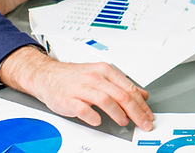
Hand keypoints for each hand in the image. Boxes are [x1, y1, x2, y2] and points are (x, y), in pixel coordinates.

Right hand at [0, 46, 153, 129]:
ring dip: (118, 113)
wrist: (47, 75)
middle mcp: (95, 78)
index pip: (129, 88)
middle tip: (142, 123)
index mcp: (105, 71)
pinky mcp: (69, 99)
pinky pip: (84, 109)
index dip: (141, 104)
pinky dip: (93, 116)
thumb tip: (142, 95)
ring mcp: (82, 88)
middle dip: (136, 112)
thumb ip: (122, 85)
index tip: (148, 115)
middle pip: (121, 95)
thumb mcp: (101, 75)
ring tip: (123, 121)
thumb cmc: (74, 77)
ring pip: (106, 100)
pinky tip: (98, 121)